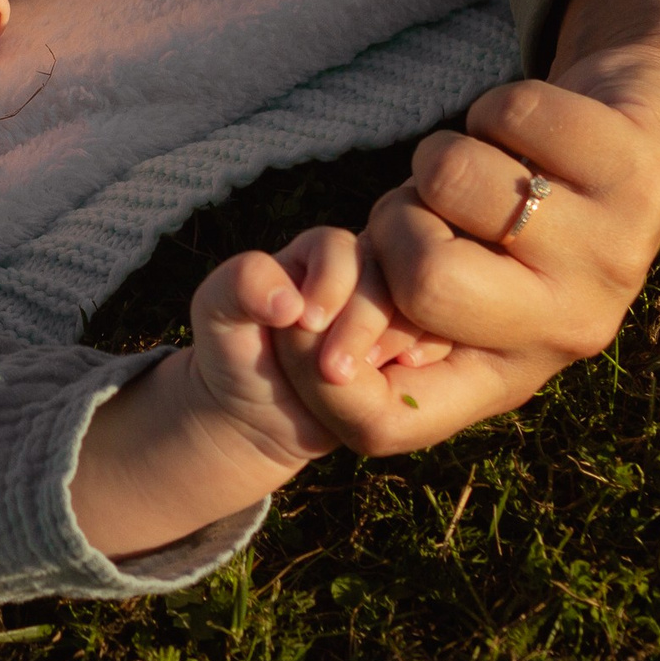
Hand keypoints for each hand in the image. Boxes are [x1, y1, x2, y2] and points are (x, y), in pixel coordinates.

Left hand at [71, 228, 423, 557]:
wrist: (260, 411)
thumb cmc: (235, 352)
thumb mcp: (216, 314)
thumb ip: (238, 285)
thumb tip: (287, 296)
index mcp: (318, 251)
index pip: (339, 249)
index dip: (329, 285)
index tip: (305, 323)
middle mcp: (365, 273)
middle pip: (386, 278)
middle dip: (362, 324)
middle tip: (331, 371)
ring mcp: (395, 311)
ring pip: (421, 309)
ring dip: (398, 343)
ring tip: (365, 380)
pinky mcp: (415, 346)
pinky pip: (443, 341)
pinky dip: (428, 358)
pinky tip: (403, 380)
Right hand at [348, 0, 659, 449]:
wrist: (633, 149)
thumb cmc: (499, 217)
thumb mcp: (433, 273)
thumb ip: (371, 301)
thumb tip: (285, 320)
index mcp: (505, 373)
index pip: (385, 422)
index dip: (319, 379)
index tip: (304, 318)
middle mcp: (569, 333)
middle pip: (427, 280)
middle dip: (397, 216)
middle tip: (428, 207)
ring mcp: (616, 258)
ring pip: (455, 176)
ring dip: (444, 150)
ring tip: (485, 166)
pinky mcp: (642, 176)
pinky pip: (513, 114)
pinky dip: (497, 107)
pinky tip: (530, 135)